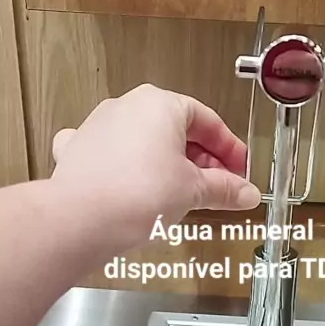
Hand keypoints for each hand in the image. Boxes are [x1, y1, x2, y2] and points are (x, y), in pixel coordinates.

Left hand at [51, 84, 260, 248]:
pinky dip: (127, 168)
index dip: (229, 149)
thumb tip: (244, 192)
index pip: (208, 121)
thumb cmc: (134, 195)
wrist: (81, 220)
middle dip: (201, 159)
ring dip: (166, 163)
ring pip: (144, 141)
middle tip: (218, 186)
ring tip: (181, 194)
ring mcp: (99, 126)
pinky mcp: (80, 150)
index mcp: (161, 105)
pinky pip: (110, 153)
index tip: (239, 170)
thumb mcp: (193, 191)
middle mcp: (128, 107)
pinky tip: (132, 183)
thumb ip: (223, 188)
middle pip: (176, 129)